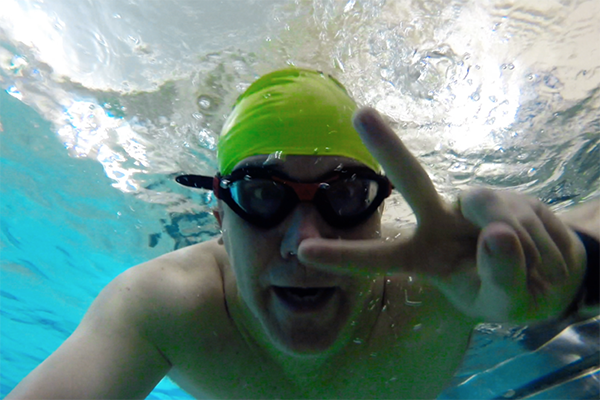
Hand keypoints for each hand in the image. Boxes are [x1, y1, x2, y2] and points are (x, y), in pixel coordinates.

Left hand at [298, 107, 586, 322]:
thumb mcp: (505, 302)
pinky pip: (525, 219)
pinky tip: (542, 252)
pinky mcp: (504, 197)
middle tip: (361, 112)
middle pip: (412, 180)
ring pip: (496, 221)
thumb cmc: (510, 291)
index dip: (343, 257)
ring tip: (530, 270)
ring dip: (522, 255)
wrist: (552, 276)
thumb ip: (500, 276)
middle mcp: (439, 223)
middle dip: (387, 146)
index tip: (301, 251)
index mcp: (423, 258)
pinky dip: (543, 246)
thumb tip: (495, 231)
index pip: (379, 258)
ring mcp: (471, 207)